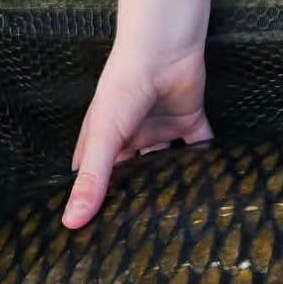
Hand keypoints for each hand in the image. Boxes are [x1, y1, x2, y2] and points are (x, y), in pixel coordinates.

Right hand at [63, 40, 211, 227]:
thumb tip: (71, 222)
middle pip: (135, 174)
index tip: (99, 236)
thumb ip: (93, 179)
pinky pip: (201, 145)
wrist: (163, 47)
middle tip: (144, 236)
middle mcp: (132, 137)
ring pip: (168, 164)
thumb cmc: (123, 84)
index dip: (97, 202)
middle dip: (138, 197)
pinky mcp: (189, 120)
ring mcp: (161, 128)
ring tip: (179, 218)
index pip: (98, 178)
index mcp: (104, 141)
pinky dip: (206, 161)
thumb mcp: (104, 136)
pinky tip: (211, 185)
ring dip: (173, 182)